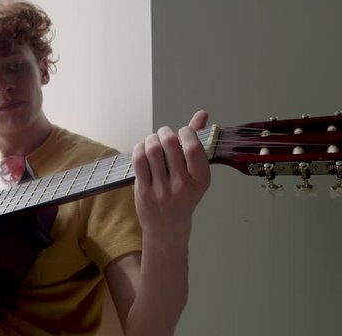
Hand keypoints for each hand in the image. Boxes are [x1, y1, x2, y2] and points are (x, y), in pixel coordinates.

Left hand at [131, 110, 210, 241]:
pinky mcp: (144, 191)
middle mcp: (183, 186)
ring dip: (151, 138)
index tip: (183, 131)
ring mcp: (162, 190)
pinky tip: (143, 149)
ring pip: (152, 150)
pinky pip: (139, 161)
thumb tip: (202, 114)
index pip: (194, 148)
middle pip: (171, 145)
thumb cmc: (184, 196)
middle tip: (164, 134)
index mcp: (200, 181)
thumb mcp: (195, 174)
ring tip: (153, 140)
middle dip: (166, 132)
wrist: (168, 227)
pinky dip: (139, 148)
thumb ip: (197, 143)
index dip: (187, 132)